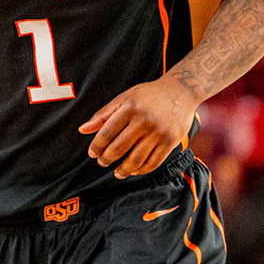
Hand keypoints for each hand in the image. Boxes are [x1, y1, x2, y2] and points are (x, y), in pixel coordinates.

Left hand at [78, 75, 197, 178]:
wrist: (181, 91)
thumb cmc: (149, 95)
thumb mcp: (124, 98)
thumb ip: (104, 114)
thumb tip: (82, 130)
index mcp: (130, 108)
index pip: (107, 132)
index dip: (97, 145)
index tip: (92, 153)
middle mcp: (144, 121)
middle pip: (120, 147)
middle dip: (107, 158)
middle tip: (102, 163)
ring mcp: (159, 133)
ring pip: (137, 159)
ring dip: (124, 169)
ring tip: (117, 172)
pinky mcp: (170, 142)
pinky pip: (154, 162)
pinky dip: (142, 170)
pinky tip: (134, 171)